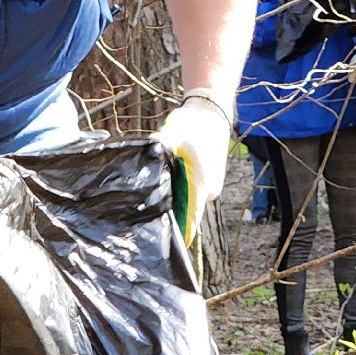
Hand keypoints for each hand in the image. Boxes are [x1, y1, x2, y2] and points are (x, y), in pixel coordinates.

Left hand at [153, 92, 233, 244]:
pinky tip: (166, 183)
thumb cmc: (193, 123)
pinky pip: (191, 193)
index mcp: (201, 186)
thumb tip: (143, 159)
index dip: (175, 234)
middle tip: (144, 216)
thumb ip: (158, 149)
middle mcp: (208, 192)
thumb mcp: (172, 134)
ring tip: (152, 198)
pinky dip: (180, 192)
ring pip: (188, 202)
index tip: (159, 243)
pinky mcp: (209, 180)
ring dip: (173, 202)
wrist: (212, 111)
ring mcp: (210, 187)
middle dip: (168, 214)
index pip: (189, 221)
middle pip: (186, 213)